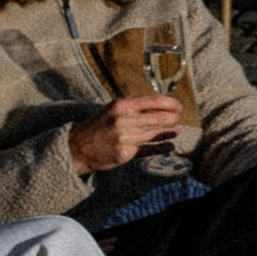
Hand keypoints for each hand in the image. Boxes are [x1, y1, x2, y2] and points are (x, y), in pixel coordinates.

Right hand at [67, 95, 182, 172]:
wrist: (78, 147)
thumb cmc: (97, 125)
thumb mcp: (112, 109)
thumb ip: (133, 107)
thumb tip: (158, 106)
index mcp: (121, 105)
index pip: (152, 101)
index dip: (169, 103)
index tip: (179, 105)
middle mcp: (124, 120)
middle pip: (157, 118)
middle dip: (172, 118)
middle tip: (179, 117)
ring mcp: (125, 138)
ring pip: (154, 134)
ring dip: (169, 132)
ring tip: (176, 130)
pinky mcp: (125, 154)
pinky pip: (148, 150)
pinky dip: (161, 148)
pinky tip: (169, 146)